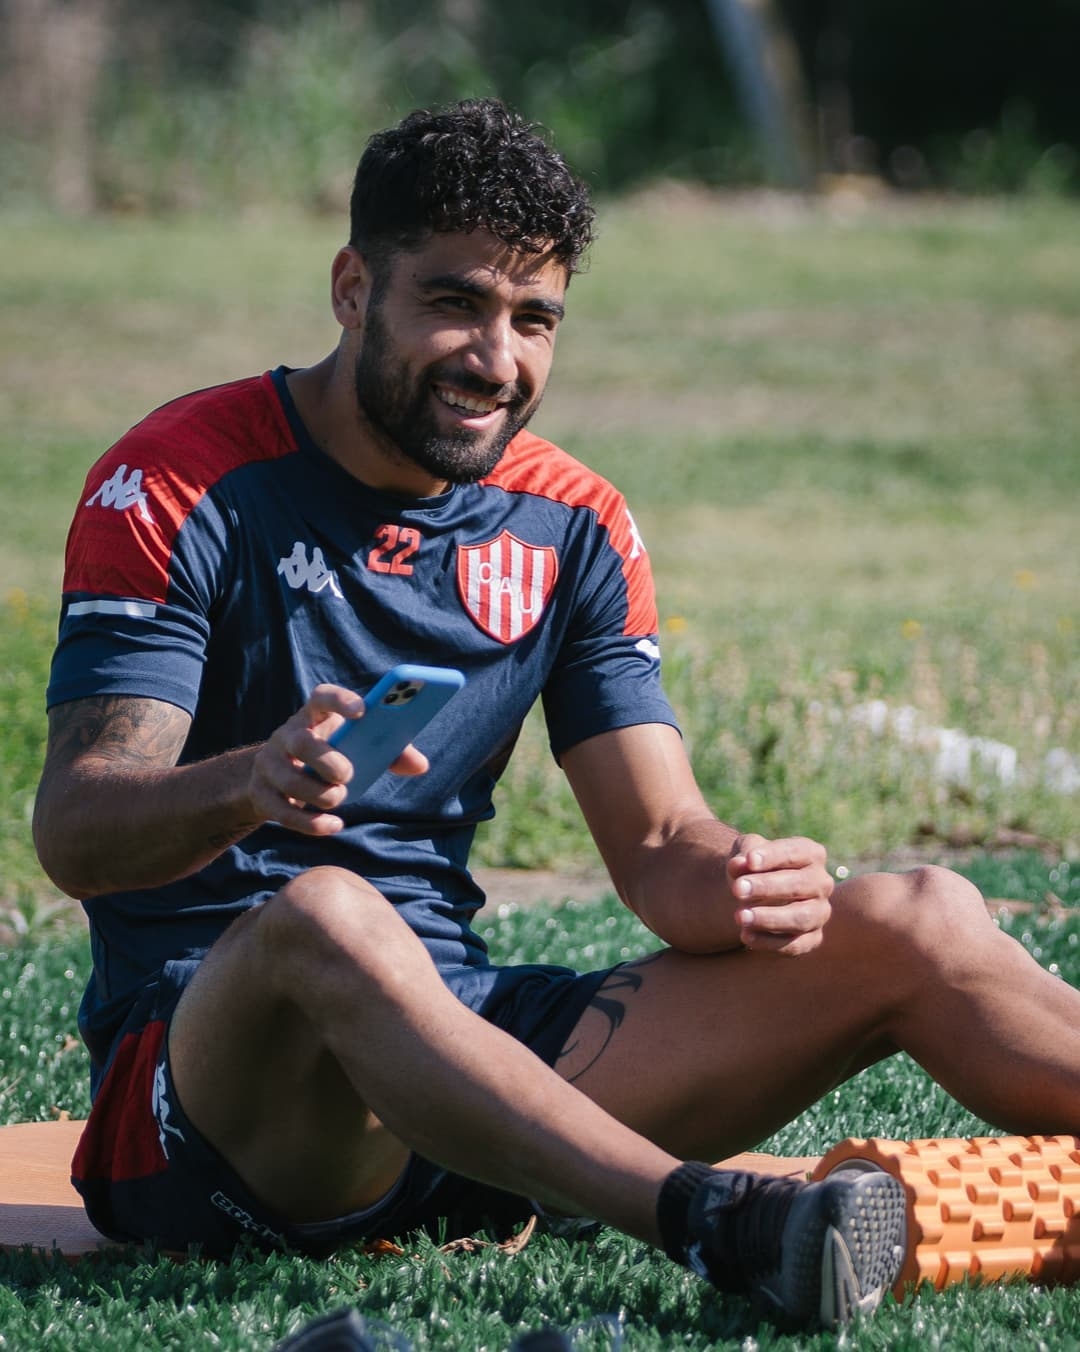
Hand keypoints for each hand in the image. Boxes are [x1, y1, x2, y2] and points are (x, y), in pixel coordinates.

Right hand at [248, 684, 428, 835]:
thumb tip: (421, 765)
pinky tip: (334, 826)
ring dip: (320, 795)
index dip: (341, 701)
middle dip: (327, 760)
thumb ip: (389, 752)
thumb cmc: (328, 756)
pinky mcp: (262, 796)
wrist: (274, 778)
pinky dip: (312, 824)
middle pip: (301, 742)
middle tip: (348, 775)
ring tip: (338, 798)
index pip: (321, 697)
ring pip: (291, 781)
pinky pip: (284, 813)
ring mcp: (270, 765)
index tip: (362, 711)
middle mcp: (286, 736)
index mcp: (313, 716)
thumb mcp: (353, 747)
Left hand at [727, 833, 833, 955]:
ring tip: (740, 916)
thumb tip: (738, 865)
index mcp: (811, 854)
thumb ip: (744, 852)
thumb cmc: (755, 867)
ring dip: (769, 918)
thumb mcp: (746, 852)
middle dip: (767, 887)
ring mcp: (820, 912)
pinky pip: (796, 944)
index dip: (773, 856)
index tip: (749, 860)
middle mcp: (821, 883)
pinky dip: (769, 942)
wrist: (755, 895)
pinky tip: (746, 936)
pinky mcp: (813, 938)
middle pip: (800, 884)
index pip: (796, 852)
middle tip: (737, 889)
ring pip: (801, 917)